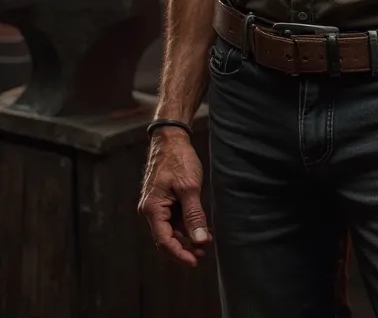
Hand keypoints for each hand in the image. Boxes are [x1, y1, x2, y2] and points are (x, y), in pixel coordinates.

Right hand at [138, 127, 211, 266]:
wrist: (171, 137)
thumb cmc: (178, 159)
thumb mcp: (190, 187)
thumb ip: (194, 215)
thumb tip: (199, 240)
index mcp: (152, 208)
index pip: (164, 241)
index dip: (179, 254)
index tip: (195, 262)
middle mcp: (150, 209)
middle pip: (165, 238)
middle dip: (184, 248)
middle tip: (202, 255)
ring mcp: (156, 204)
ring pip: (170, 229)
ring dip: (186, 237)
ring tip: (204, 242)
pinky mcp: (163, 199)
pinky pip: (172, 218)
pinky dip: (185, 225)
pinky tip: (199, 228)